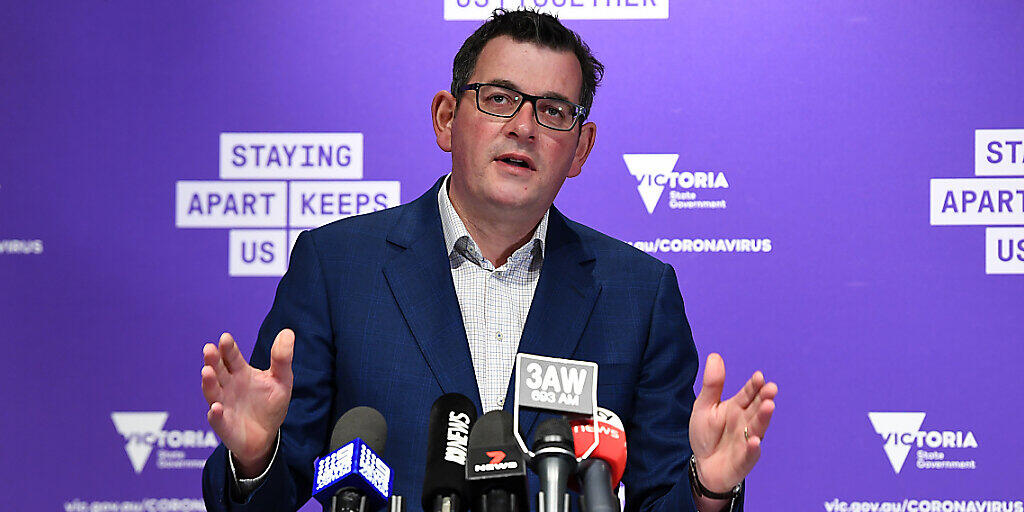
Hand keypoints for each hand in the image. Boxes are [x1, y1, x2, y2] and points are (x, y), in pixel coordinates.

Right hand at [201, 329, 293, 476]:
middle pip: (218, 370)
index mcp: (240, 372)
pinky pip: (217, 418)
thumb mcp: (282, 380)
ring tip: (207, 371)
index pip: (231, 357)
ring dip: (209, 382)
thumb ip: (282, 358)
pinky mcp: (223, 424)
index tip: (225, 338)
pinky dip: (215, 414)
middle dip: (213, 360)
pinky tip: (216, 407)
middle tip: (209, 349)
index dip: (228, 348)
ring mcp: (223, 404)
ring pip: (212, 391)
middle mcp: (228, 386)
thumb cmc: (271, 404)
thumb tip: (288, 332)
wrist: (266, 435)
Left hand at [689, 353, 776, 493]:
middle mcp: (746, 422)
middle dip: (764, 398)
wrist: (703, 464)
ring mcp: (747, 441)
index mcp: (738, 407)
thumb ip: (712, 385)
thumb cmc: (706, 434)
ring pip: (757, 428)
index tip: (759, 376)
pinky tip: (754, 441)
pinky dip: (752, 448)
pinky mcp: (744, 460)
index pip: (748, 393)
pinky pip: (749, 454)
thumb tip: (715, 355)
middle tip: (771, 389)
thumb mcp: (704, 406)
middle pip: (757, 408)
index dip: (754, 385)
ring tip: (769, 406)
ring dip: (763, 418)